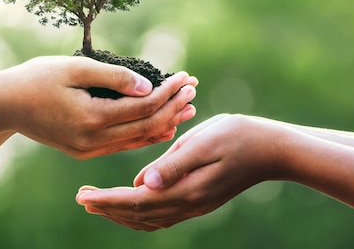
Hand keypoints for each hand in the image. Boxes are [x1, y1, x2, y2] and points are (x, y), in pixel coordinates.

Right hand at [0, 56, 197, 158]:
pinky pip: (123, 145)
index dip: (168, 92)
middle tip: (193, 90)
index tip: (185, 76)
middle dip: (173, 107)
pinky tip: (160, 127)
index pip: (143, 107)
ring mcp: (89, 149)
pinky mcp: (84, 151)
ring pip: (137, 140)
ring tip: (187, 109)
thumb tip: (149, 85)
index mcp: (92, 118)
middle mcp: (94, 140)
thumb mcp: (74, 68)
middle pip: (146, 126)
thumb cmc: (37, 78)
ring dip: (164, 123)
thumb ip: (113, 76)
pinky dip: (144, 135)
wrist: (5, 105)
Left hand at [75, 114, 289, 228]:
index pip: (135, 202)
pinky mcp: (199, 200)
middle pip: (138, 215)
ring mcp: (195, 205)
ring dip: (121, 212)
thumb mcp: (204, 142)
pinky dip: (139, 212)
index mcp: (186, 190)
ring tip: (98, 202)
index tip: (82, 195)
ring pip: (148, 219)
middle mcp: (188, 204)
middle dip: (107, 208)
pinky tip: (131, 201)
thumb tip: (141, 183)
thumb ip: (173, 164)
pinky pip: (161, 215)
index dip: (106, 200)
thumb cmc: (237, 136)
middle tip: (82, 198)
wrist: (272, 149)